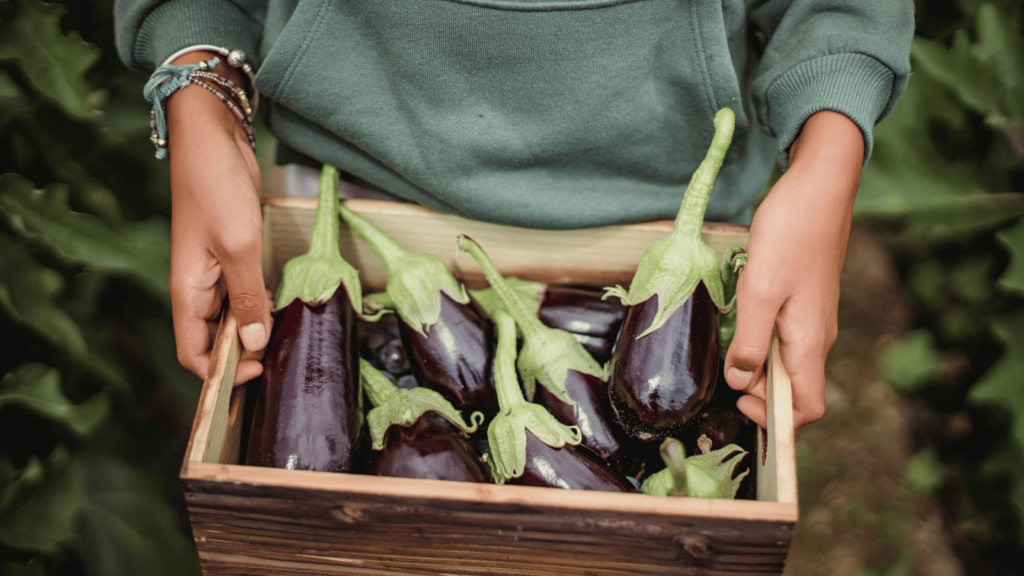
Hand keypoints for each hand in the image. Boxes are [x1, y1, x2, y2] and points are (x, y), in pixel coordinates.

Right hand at [166, 51, 270, 384]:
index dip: (221, 373)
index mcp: (187, 292)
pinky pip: (244, 292)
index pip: (193, 354)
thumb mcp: (238, 245)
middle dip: (242, 356)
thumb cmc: (216, 186)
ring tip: (288, 337)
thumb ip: (246, 298)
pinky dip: (261, 303)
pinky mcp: (232, 253)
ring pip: (232, 317)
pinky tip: (285, 306)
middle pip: (215, 340)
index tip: (257, 372)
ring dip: (255, 329)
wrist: (213, 135)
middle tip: (281, 359)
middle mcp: (197, 287)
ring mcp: (215, 270)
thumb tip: (252, 344)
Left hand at [723, 111, 863, 427]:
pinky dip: (759, 338)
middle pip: (792, 387)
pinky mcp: (803, 300)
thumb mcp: (759, 290)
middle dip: (757, 388)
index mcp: (809, 342)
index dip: (776, 418)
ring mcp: (811, 318)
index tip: (740, 401)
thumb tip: (740, 381)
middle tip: (723, 366)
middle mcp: (816, 336)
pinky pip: (782, 335)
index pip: (808, 408)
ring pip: (784, 360)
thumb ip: (749, 341)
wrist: (819, 187)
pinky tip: (739, 316)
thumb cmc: (791, 233)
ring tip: (727, 338)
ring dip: (755, 361)